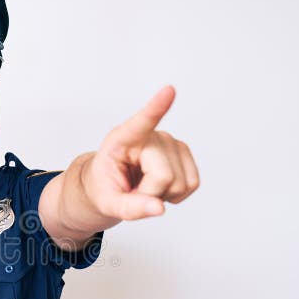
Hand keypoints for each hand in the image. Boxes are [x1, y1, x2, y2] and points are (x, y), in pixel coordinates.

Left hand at [85, 85, 199, 220]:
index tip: (169, 90)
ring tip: (144, 186)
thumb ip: (130, 208)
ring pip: (181, 183)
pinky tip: (159, 186)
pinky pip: (192, 184)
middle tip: (133, 191)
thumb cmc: (106, 187)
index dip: (156, 107)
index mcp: (122, 140)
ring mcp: (171, 142)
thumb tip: (159, 208)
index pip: (141, 122)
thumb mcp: (107, 203)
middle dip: (150, 194)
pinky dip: (176, 194)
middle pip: (164, 176)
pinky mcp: (184, 153)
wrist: (111, 185)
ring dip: (163, 195)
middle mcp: (150, 136)